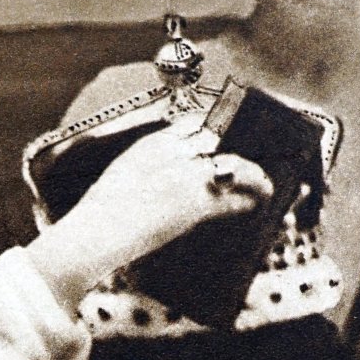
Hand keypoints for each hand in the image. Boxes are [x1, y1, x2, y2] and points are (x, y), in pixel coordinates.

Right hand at [28, 115, 273, 308]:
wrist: (96, 234)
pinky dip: (251, 199)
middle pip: (216, 142)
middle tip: (245, 163)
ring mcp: (187, 177)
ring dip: (252, 175)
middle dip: (231, 152)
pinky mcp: (196, 204)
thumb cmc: (98, 216)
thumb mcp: (117, 178)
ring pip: (234, 165)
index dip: (208, 132)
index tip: (216, 140)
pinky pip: (234, 197)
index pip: (190, 125)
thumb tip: (152, 179)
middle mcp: (174, 154)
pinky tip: (259, 203)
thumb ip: (140, 170)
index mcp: (151, 144)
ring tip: (263, 184)